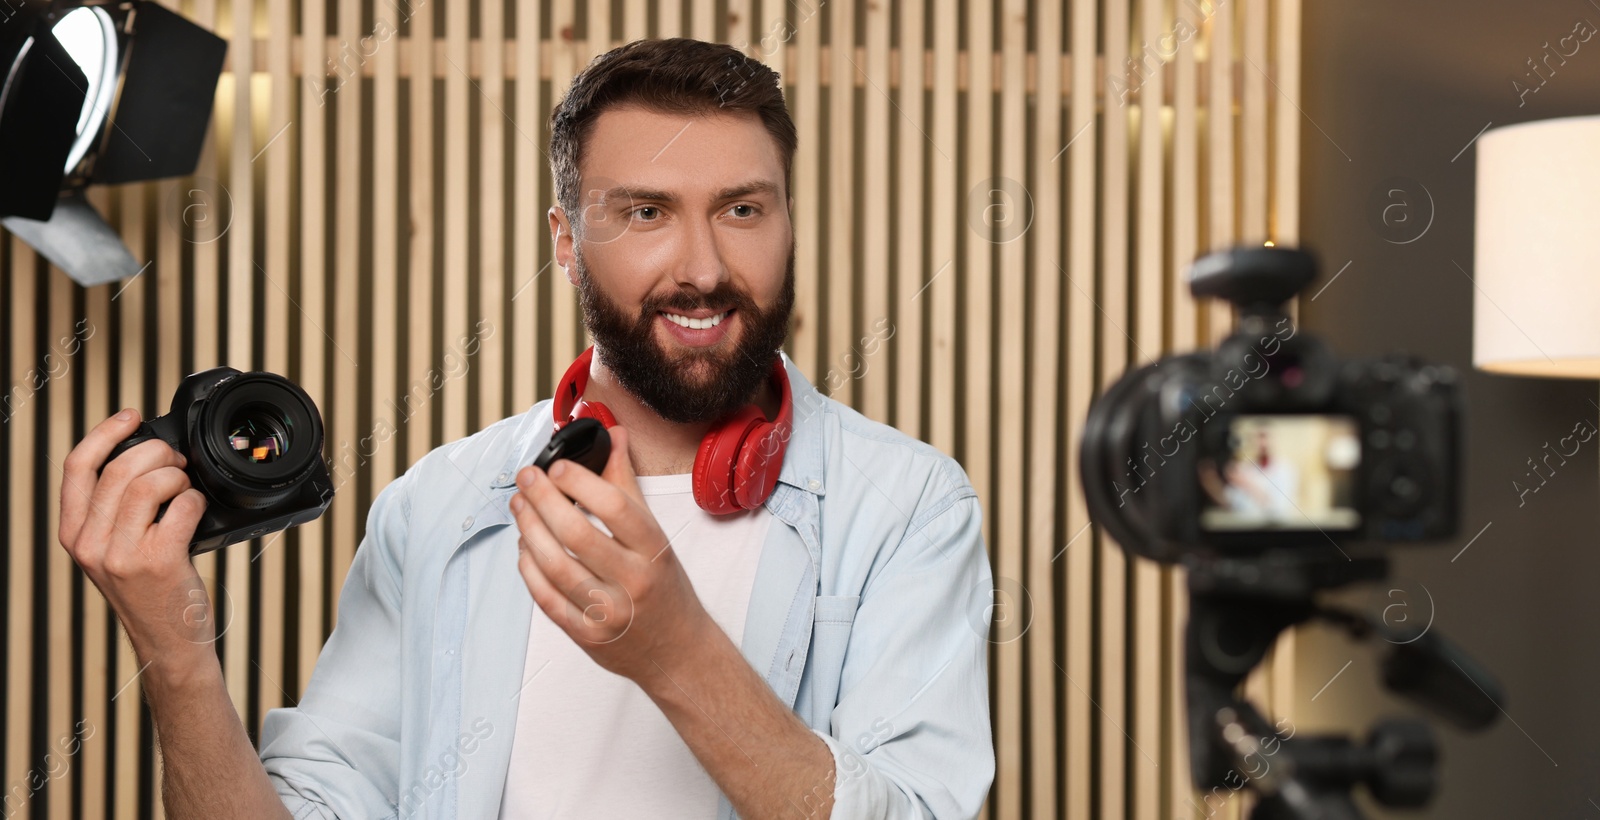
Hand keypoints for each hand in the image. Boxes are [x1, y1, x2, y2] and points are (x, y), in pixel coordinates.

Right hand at [59, 410, 217, 682]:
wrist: (168, 643)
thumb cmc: (150, 591)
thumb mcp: (113, 551)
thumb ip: (114, 511)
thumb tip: (143, 459)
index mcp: (74, 534)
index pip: (77, 468)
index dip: (104, 433)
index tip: (131, 416)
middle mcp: (90, 543)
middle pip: (119, 469)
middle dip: (157, 453)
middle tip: (177, 463)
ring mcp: (122, 554)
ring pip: (149, 484)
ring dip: (178, 477)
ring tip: (186, 489)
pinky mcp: (158, 560)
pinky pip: (182, 506)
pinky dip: (196, 500)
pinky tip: (197, 511)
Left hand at [511, 426, 713, 682]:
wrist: (676, 650)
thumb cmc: (664, 587)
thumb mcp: (655, 535)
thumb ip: (627, 486)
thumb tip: (614, 437)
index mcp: (654, 550)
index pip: (615, 507)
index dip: (580, 481)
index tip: (558, 465)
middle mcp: (633, 581)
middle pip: (576, 534)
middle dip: (542, 499)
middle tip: (526, 478)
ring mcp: (608, 612)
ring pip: (555, 565)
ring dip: (528, 530)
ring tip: (519, 506)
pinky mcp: (585, 634)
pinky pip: (545, 597)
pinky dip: (528, 568)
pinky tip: (524, 547)